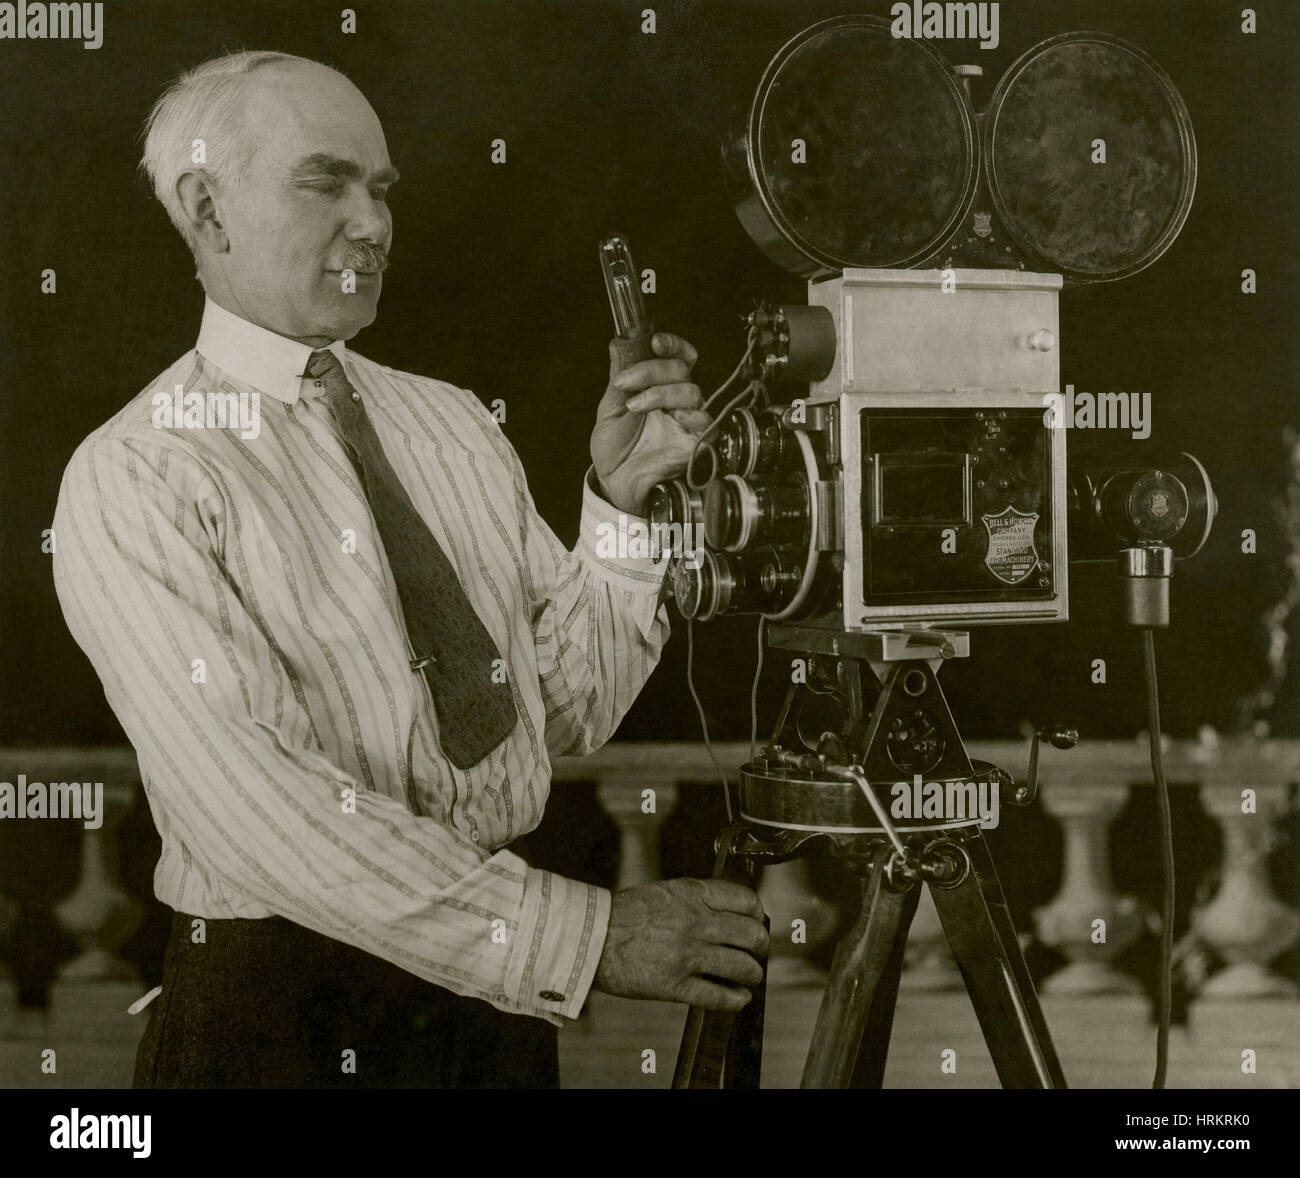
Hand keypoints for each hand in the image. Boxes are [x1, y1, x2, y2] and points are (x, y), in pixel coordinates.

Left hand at [589, 333, 711, 516]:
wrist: (614, 482)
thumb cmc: (614, 449)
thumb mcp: (609, 408)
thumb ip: (618, 377)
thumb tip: (617, 344)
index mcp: (659, 387)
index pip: (678, 358)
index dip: (672, 344)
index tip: (654, 341)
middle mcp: (677, 401)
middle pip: (682, 369)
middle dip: (651, 370)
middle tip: (625, 384)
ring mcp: (688, 420)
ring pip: (691, 391)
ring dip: (661, 393)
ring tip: (635, 407)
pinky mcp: (696, 442)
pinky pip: (707, 422)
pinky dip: (692, 415)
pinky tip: (673, 416)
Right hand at [592, 878, 768, 1009]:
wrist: (590, 938)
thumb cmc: (625, 915)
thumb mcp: (665, 892)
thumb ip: (698, 900)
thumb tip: (731, 914)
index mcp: (692, 894)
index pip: (745, 900)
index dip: (758, 913)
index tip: (757, 921)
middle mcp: (694, 922)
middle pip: (751, 934)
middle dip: (760, 945)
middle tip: (757, 951)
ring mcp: (686, 955)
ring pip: (741, 966)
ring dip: (752, 974)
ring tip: (749, 976)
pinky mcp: (674, 985)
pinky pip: (718, 996)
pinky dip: (735, 999)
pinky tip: (738, 997)